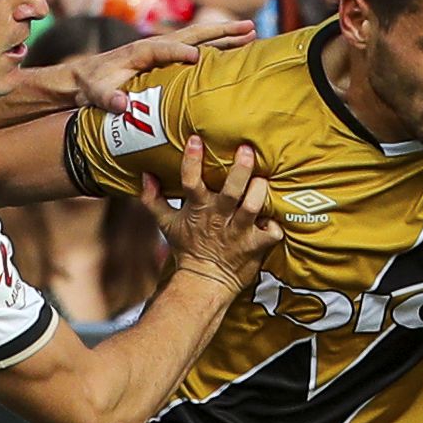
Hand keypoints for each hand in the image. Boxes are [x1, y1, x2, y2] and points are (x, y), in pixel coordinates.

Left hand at [66, 17, 255, 113]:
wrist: (85, 76)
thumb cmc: (91, 85)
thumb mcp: (95, 93)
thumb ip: (107, 98)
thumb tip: (121, 104)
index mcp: (140, 50)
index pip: (164, 49)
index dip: (180, 53)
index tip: (199, 58)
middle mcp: (156, 45)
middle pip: (193, 35)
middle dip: (221, 32)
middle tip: (249, 28)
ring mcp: (164, 48)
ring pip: (200, 39)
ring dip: (225, 36)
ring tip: (251, 33)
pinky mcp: (168, 56)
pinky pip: (197, 48)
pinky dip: (217, 47)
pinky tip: (235, 49)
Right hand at [148, 136, 280, 290]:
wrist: (203, 282)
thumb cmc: (188, 249)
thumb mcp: (167, 224)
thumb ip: (154, 199)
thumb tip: (146, 175)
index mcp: (198, 208)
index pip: (190, 181)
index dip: (192, 160)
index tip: (196, 140)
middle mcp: (219, 217)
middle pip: (231, 190)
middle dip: (240, 169)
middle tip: (246, 150)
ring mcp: (239, 232)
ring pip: (253, 206)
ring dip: (260, 191)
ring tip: (263, 180)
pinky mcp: (255, 245)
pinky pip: (272, 232)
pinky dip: (276, 225)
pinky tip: (274, 217)